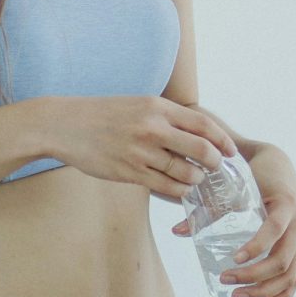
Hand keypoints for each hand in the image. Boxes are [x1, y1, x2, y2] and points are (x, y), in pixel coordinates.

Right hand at [44, 94, 238, 199]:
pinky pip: (165, 187)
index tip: (231, 151)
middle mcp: (153, 128)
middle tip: (215, 168)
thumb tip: (198, 134)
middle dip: (214, 163)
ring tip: (194, 180)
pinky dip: (178, 192)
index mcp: (158, 108)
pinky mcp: (129, 172)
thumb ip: (167, 117)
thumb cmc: (104, 114)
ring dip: (195, 180)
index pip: (204, 125)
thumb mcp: (139, 104)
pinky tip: (179, 190)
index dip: (223, 140)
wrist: (65, 124)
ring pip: (185, 173)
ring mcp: (141, 152)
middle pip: (201, 150)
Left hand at [169, 134, 295, 296]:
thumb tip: (177, 231)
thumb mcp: (236, 187)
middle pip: (281, 260)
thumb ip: (209, 208)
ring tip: (237, 295)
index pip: (273, 230)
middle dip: (253, 276)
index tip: (233, 259)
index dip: (255, 247)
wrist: (280, 168)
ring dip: (264, 290)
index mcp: (286, 205)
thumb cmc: (255, 175)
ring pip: (290, 274)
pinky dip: (284, 293)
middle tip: (225, 280)